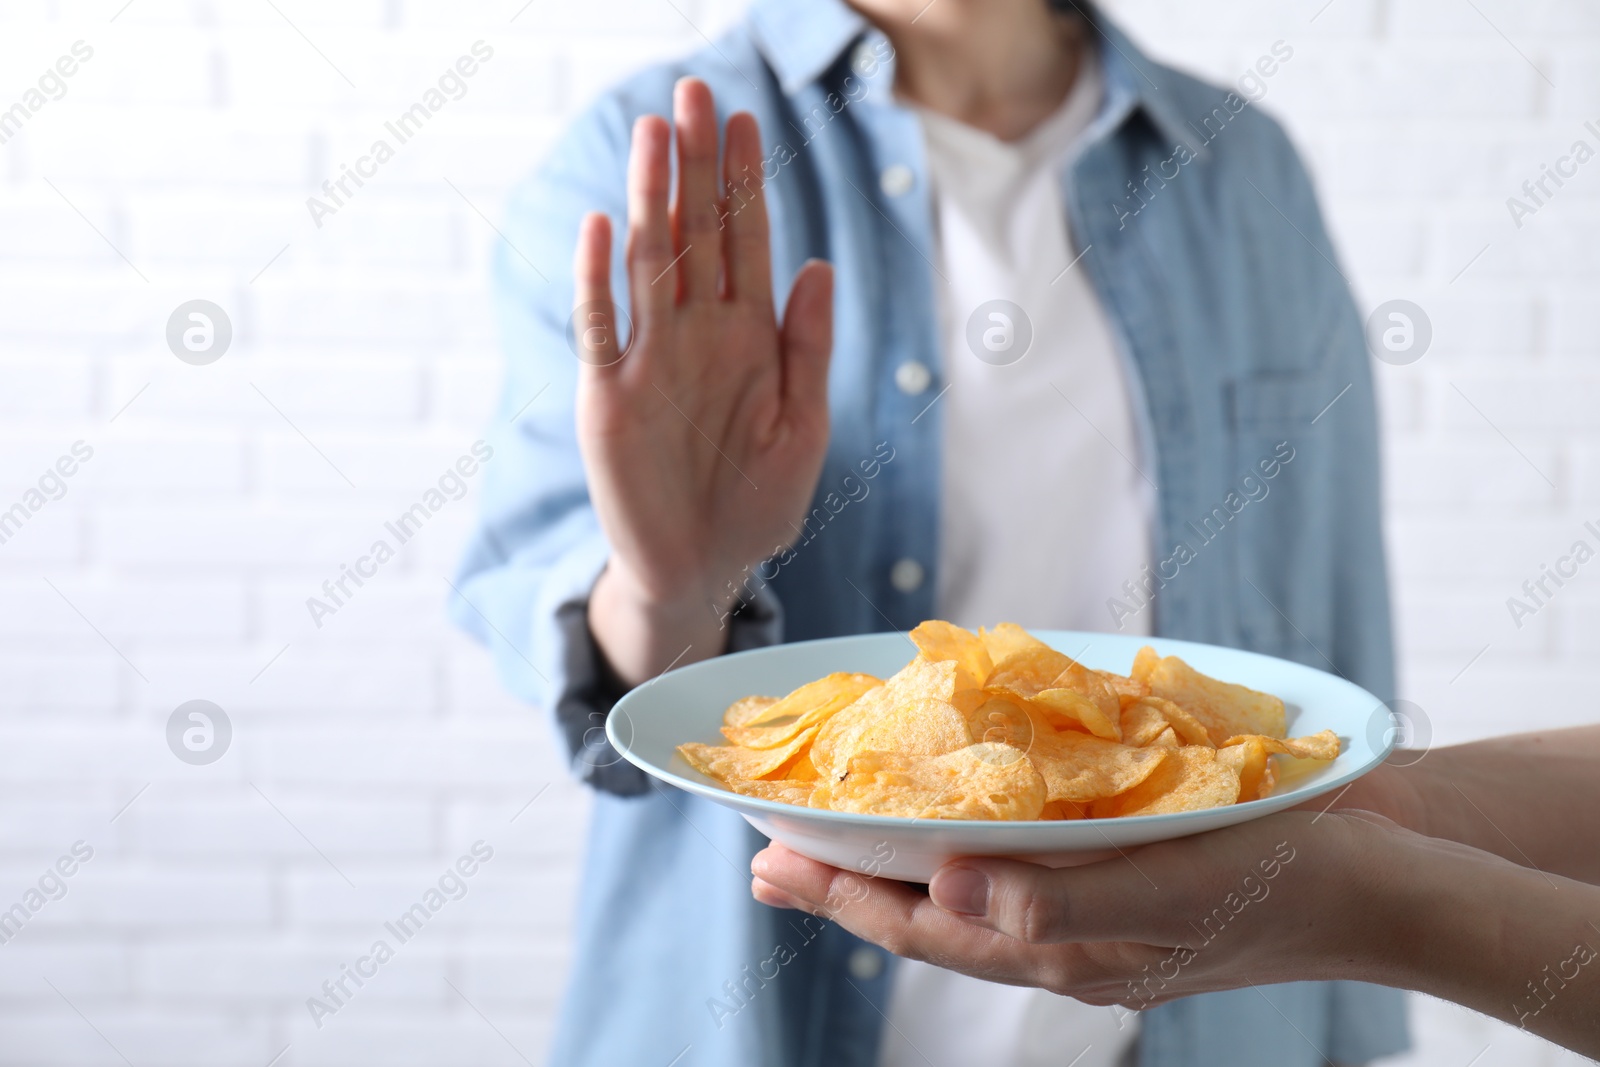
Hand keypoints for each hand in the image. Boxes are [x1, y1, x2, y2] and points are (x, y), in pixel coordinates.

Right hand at [577, 77, 833, 686]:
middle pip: (696, 233)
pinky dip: (598, 280)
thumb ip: (808, 349)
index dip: (746, 182)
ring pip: (650, 264)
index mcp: (750, 336)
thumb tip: (819, 265)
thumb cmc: (758, 504)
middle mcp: (697, 334)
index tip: (746, 119)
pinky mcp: (609, 397)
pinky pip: (601, 328)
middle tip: (695, 92)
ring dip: (651, 199)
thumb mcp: (803, 428)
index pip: (747, 242)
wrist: (703, 571)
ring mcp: (649, 360)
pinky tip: (603, 225)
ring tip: (654, 133)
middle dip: (697, 166)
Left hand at [750, 809, 1413, 1007]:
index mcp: (1065, 949)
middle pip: (932, 915)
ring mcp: (1094, 910)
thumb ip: (1061, 898)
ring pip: (970, 894)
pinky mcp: (1123, 874)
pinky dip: (970, 840)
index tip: (767, 860)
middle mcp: (1066, 936)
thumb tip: (949, 893)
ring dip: (898, 863)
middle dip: (847, 885)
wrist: (1382, 880)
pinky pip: (1022, 865)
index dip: (842, 895)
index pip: (927, 928)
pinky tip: (958, 817)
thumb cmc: (1283, 879)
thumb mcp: (1173, 887)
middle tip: (768, 854)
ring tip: (836, 839)